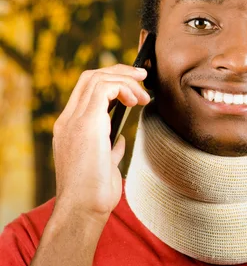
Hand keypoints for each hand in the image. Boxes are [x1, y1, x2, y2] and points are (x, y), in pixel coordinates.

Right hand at [52, 64, 149, 224]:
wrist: (84, 209)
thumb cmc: (95, 193)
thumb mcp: (104, 164)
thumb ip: (109, 148)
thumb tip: (119, 140)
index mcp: (71, 127)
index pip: (87, 90)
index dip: (112, 80)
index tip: (135, 85)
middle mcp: (69, 120)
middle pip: (90, 77)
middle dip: (120, 71)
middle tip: (143, 76)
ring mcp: (74, 121)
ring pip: (97, 78)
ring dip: (126, 80)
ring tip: (144, 96)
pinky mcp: (86, 124)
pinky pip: (103, 89)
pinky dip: (123, 88)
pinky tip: (136, 102)